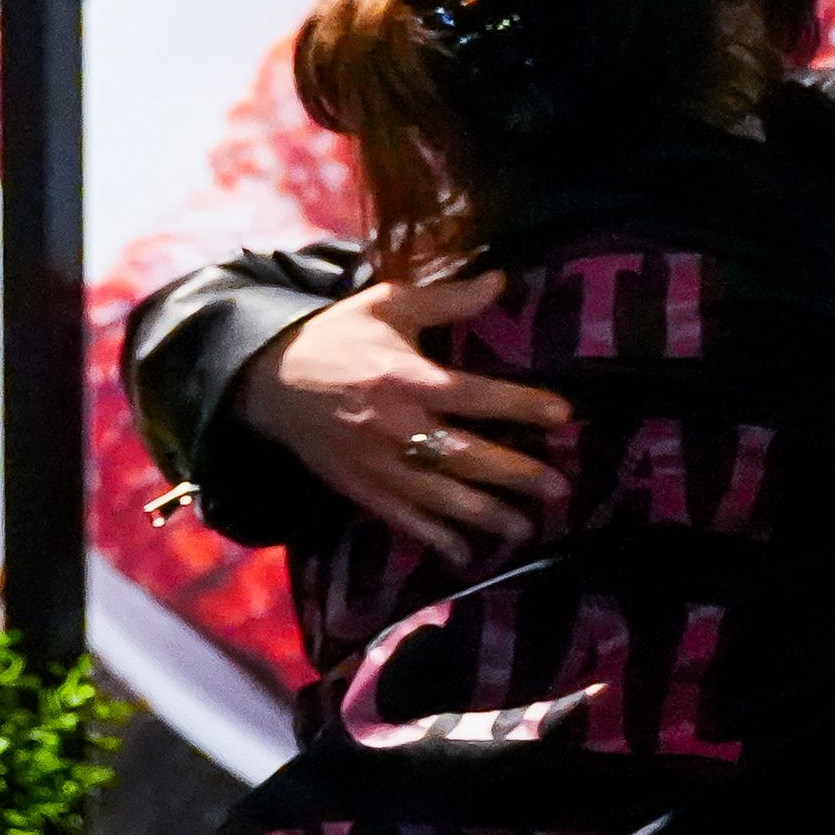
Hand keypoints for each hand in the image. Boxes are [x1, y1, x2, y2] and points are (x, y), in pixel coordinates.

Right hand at [235, 273, 573, 557]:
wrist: (268, 379)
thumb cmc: (339, 337)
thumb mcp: (388, 305)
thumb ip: (447, 299)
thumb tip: (500, 279)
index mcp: (405, 378)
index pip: (473, 394)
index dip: (520, 405)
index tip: (565, 414)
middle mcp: (394, 426)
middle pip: (463, 455)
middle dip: (515, 474)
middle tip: (559, 488)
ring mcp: (376, 464)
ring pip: (438, 497)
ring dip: (484, 516)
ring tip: (525, 528)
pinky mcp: (359, 488)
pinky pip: (401, 520)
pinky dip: (434, 539)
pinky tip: (466, 555)